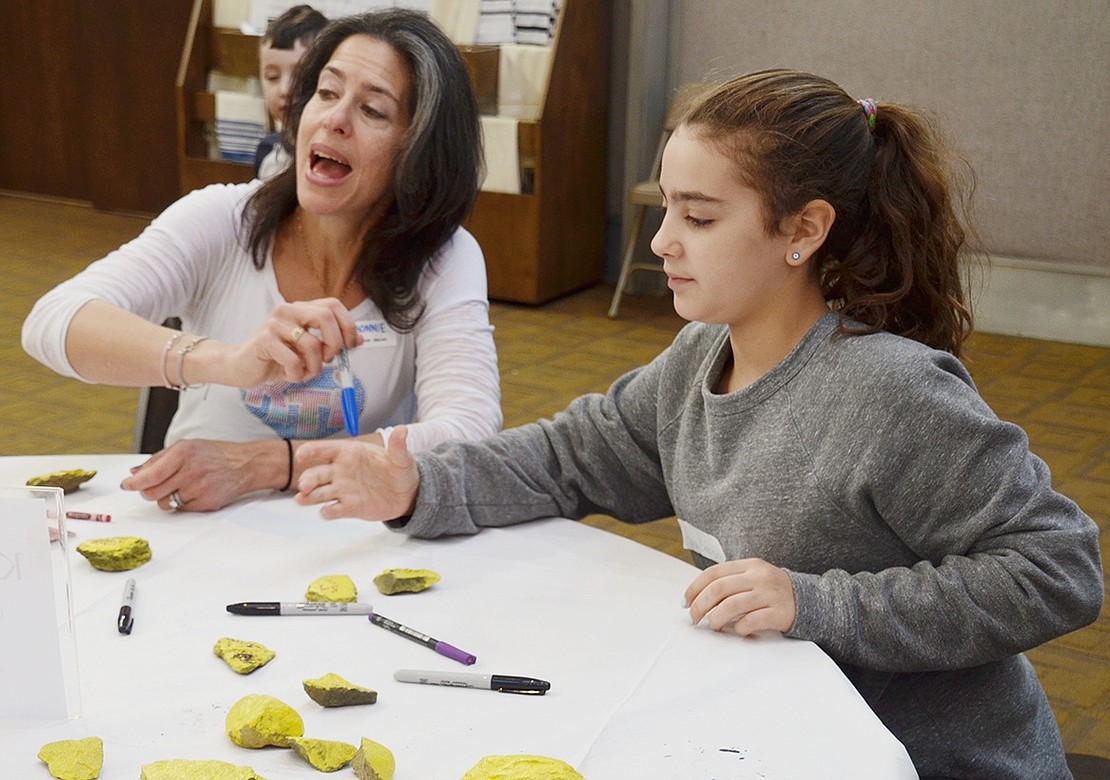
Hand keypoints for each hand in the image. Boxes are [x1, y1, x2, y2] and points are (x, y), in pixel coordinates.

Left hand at [121, 439, 272, 511]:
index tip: (126, 486)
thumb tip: (135, 472)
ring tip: (179, 487)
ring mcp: (200, 489)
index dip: (134, 483)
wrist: (247, 464)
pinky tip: (193, 492)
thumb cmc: (215, 454)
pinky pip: (181, 510)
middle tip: (155, 486)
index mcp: (184, 453)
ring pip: (164, 503)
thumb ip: (159, 459)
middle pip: (152, 492)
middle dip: (148, 491)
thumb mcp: (187, 446)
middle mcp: (191, 471)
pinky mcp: (206, 503)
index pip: (150, 475)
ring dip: (165, 498)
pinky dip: (182, 503)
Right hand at [218, 298, 361, 387]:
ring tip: (304, 372)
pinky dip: (297, 375)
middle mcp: (288, 311)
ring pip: (312, 344)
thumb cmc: (276, 358)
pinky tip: (289, 375)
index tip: (351, 345)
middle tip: (328, 359)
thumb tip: (359, 340)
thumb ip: (329, 342)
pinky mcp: (265, 339)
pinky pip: (294, 361)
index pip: (333, 305)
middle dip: (334, 343)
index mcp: (301, 309)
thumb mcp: (307, 350)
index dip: (348, 325)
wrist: (241, 366)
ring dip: (314, 367)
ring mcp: (275, 323)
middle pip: (326, 317)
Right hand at [295, 427, 419, 519]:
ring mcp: (343, 490)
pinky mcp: (349, 507)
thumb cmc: (399, 469)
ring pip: (319, 493)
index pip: (324, 450)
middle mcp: (340, 471)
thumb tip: (403, 429)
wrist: (407, 493)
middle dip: (307, 479)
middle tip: (304, 486)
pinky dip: (328, 512)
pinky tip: (326, 512)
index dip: (310, 451)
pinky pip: (334, 510)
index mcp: (348, 453)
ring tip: (301, 500)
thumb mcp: (401, 457)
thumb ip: (398, 445)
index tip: (301, 455)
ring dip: (309, 497)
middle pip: (316, 474)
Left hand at [684, 558, 796, 635]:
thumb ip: (730, 582)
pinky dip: (738, 627)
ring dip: (716, 618)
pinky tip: (736, 630)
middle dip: (700, 605)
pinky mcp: (779, 612)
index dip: (695, 587)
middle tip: (693, 618)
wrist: (808, 600)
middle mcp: (759, 577)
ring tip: (712, 625)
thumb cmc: (772, 591)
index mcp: (749, 565)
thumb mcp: (753, 577)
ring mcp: (770, 594)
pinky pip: (751, 621)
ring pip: (732, 605)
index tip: (684, 602)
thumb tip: (696, 599)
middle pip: (719, 589)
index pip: (714, 573)